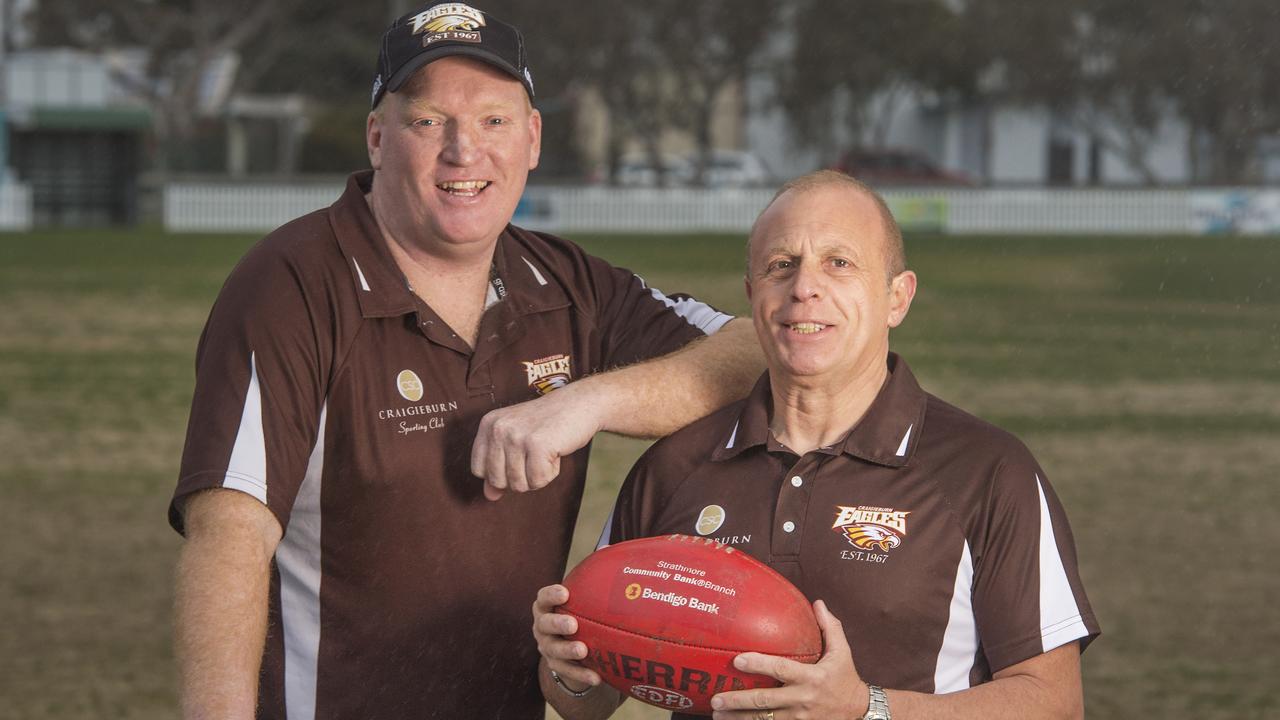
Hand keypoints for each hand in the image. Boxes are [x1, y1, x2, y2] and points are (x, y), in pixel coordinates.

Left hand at [471, 383, 605, 500]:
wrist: (581, 402)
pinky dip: (550, 473)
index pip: (479, 469)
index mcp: (488, 424)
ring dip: (538, 474)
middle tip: (536, 453)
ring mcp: (517, 436)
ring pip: (519, 484)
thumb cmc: (549, 423)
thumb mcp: (518, 441)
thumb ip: (500, 467)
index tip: (519, 457)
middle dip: (521, 476)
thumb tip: (489, 496)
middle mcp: (498, 428)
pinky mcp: (537, 444)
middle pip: (498, 480)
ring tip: (546, 451)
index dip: (500, 473)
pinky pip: (537, 481)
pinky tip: (555, 452)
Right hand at [532, 584, 600, 689]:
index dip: (551, 595)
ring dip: (567, 650)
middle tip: (573, 624)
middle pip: (544, 624)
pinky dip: (581, 674)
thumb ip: (593, 582)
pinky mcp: (555, 666)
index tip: (565, 593)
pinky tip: (597, 677)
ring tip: (583, 650)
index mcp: (546, 607)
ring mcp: (547, 647)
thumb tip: (610, 552)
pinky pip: (567, 671)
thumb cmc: (579, 615)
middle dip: (557, 623)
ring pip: (553, 650)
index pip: (543, 598)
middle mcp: (542, 627)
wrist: (570, 648)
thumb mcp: (582, 600)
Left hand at [710, 600, 867, 719]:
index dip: (759, 664)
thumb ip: (830, 627)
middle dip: (738, 700)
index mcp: (811, 677)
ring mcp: (800, 718)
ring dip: (739, 719)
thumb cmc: (846, 678)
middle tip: (716, 698)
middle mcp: (803, 699)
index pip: (781, 669)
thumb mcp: (843, 651)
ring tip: (717, 715)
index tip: (737, 660)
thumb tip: (817, 603)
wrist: (860, 711)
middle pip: (765, 700)